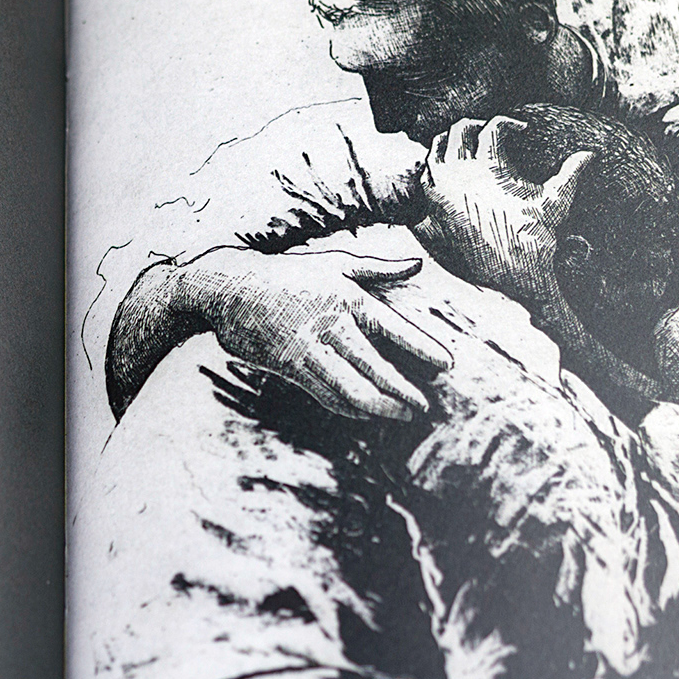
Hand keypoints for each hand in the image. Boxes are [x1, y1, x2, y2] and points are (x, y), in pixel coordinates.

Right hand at [179, 246, 451, 419]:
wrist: (232, 290)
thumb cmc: (288, 274)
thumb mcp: (334, 263)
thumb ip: (379, 268)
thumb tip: (418, 264)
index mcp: (348, 299)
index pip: (394, 329)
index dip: (423, 349)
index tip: (447, 366)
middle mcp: (333, 327)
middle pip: (377, 369)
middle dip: (406, 392)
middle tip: (427, 407)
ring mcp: (311, 350)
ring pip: (353, 390)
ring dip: (382, 407)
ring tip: (403, 415)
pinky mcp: (292, 368)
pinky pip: (327, 395)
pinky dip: (350, 408)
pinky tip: (366, 413)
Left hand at [414, 116, 593, 307]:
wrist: (508, 269)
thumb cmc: (533, 235)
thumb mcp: (555, 200)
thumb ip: (571, 173)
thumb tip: (590, 153)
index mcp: (489, 164)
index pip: (494, 127)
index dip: (510, 124)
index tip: (522, 131)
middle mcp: (461, 172)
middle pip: (459, 130)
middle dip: (475, 125)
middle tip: (489, 131)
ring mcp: (443, 188)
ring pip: (437, 148)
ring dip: (450, 141)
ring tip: (465, 145)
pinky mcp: (433, 207)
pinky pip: (425, 176)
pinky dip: (433, 167)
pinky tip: (447, 171)